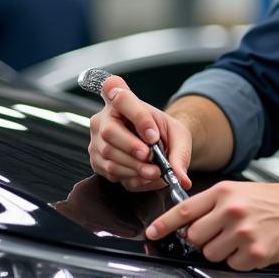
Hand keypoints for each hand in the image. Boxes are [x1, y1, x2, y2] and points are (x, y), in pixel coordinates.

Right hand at [88, 75, 192, 192]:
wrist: (156, 145)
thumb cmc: (163, 133)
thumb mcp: (178, 136)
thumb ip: (180, 154)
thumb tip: (182, 179)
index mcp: (123, 100)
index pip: (121, 97)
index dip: (137, 116)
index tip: (153, 134)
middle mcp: (103, 118)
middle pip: (110, 131)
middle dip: (132, 147)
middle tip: (150, 156)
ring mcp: (96, 140)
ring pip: (109, 155)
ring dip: (135, 167)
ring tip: (155, 171)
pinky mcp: (96, 160)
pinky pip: (111, 172)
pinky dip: (131, 177)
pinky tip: (145, 175)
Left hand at [145, 179, 278, 270]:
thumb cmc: (271, 200)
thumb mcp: (237, 191)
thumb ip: (211, 205)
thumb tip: (185, 225)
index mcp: (224, 193)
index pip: (184, 210)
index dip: (164, 224)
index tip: (151, 233)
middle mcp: (231, 211)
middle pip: (194, 237)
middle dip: (203, 239)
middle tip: (221, 233)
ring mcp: (243, 233)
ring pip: (210, 253)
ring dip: (221, 251)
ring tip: (241, 239)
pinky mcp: (255, 252)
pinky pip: (232, 264)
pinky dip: (240, 260)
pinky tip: (253, 247)